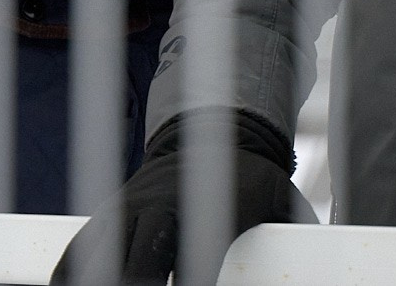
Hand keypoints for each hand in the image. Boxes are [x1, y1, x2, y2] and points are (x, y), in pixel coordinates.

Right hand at [50, 111, 293, 285]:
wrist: (215, 125)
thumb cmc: (253, 177)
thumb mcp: (282, 201)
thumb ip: (294, 234)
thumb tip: (324, 256)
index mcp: (208, 208)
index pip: (196, 257)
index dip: (189, 283)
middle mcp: (162, 204)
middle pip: (138, 259)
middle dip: (135, 285)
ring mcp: (132, 204)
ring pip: (100, 251)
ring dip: (90, 280)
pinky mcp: (114, 208)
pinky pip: (83, 243)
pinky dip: (70, 269)